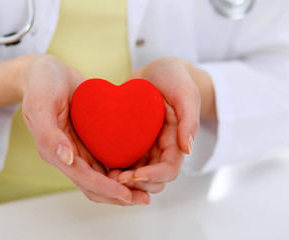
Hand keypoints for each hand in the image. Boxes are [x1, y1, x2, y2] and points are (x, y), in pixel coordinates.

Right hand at [0, 54, 149, 205]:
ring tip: (145, 192)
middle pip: (94, 185)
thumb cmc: (41, 85)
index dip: (105, 188)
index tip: (127, 195)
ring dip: (122, 187)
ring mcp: (80, 149)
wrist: (48, 72)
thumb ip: (49, 134)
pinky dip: (122, 169)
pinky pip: (107, 160)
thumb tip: (67, 159)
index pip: (82, 178)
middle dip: (118, 195)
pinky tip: (139, 169)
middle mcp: (68, 155)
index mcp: (54, 152)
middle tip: (143, 200)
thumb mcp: (40, 105)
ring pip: (103, 177)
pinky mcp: (90, 140)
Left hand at [110, 57, 209, 195]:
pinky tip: (99, 165)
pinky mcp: (128, 140)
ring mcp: (143, 146)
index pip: (168, 169)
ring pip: (135, 174)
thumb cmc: (175, 78)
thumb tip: (188, 149)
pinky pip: (121, 158)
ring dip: (123, 181)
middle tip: (116, 179)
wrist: (156, 71)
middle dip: (136, 184)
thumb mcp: (186, 94)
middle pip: (151, 179)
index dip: (153, 176)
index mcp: (176, 142)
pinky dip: (113, 166)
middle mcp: (159, 149)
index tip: (135, 175)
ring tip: (106, 176)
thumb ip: (189, 120)